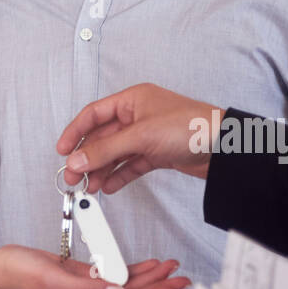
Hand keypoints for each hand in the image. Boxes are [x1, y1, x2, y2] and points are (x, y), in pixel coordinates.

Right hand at [0, 245, 188, 288]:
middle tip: (179, 277)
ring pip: (123, 286)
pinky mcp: (83, 278)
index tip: (170, 286)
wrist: (1, 266)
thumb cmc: (19, 274)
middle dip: (156, 286)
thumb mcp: (52, 279)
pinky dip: (129, 269)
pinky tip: (144, 265)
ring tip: (167, 267)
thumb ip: (86, 288)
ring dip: (146, 276)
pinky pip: (112, 274)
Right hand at [56, 83, 223, 193]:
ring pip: (115, 153)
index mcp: (132, 100)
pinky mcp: (157, 154)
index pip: (94, 114)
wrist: (225, 148)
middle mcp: (137, 116)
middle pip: (102, 137)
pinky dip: (119, 175)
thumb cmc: (192, 126)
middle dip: (86, 157)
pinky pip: (130, 165)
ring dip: (101, 170)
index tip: (62, 150)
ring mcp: (147, 136)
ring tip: (89, 187)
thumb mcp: (141, 136)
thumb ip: (106, 150)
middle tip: (72, 177)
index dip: (75, 132)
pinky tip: (109, 186)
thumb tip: (77, 159)